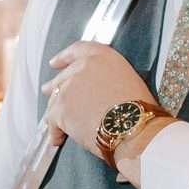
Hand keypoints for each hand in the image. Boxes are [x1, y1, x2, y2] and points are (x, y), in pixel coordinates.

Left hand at [45, 41, 153, 155]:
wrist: (133, 127)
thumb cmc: (137, 109)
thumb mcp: (128, 80)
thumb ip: (106, 78)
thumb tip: (96, 90)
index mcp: (102, 57)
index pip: (77, 50)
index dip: (64, 57)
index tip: (55, 63)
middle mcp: (82, 67)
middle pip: (63, 77)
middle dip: (55, 86)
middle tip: (50, 93)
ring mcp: (69, 87)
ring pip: (56, 99)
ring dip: (56, 111)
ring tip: (58, 124)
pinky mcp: (61, 108)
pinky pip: (53, 120)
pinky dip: (55, 130)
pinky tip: (58, 138)